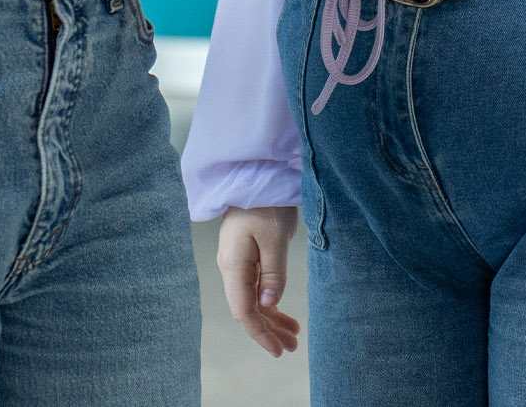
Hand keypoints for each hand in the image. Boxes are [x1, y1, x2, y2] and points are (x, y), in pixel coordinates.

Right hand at [218, 205, 300, 356]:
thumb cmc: (265, 203)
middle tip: (292, 347)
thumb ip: (273, 272)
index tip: (278, 349)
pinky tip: (282, 311)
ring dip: (272, 318)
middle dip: (269, 331)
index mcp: (234, 266)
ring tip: (293, 334)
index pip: (244, 311)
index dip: (260, 333)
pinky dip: (271, 302)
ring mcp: (238, 263)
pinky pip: (257, 287)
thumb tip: (270, 304)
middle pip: (248, 309)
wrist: (255, 176)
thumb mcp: (274, 237)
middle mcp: (232, 269)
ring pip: (254, 300)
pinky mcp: (247, 257)